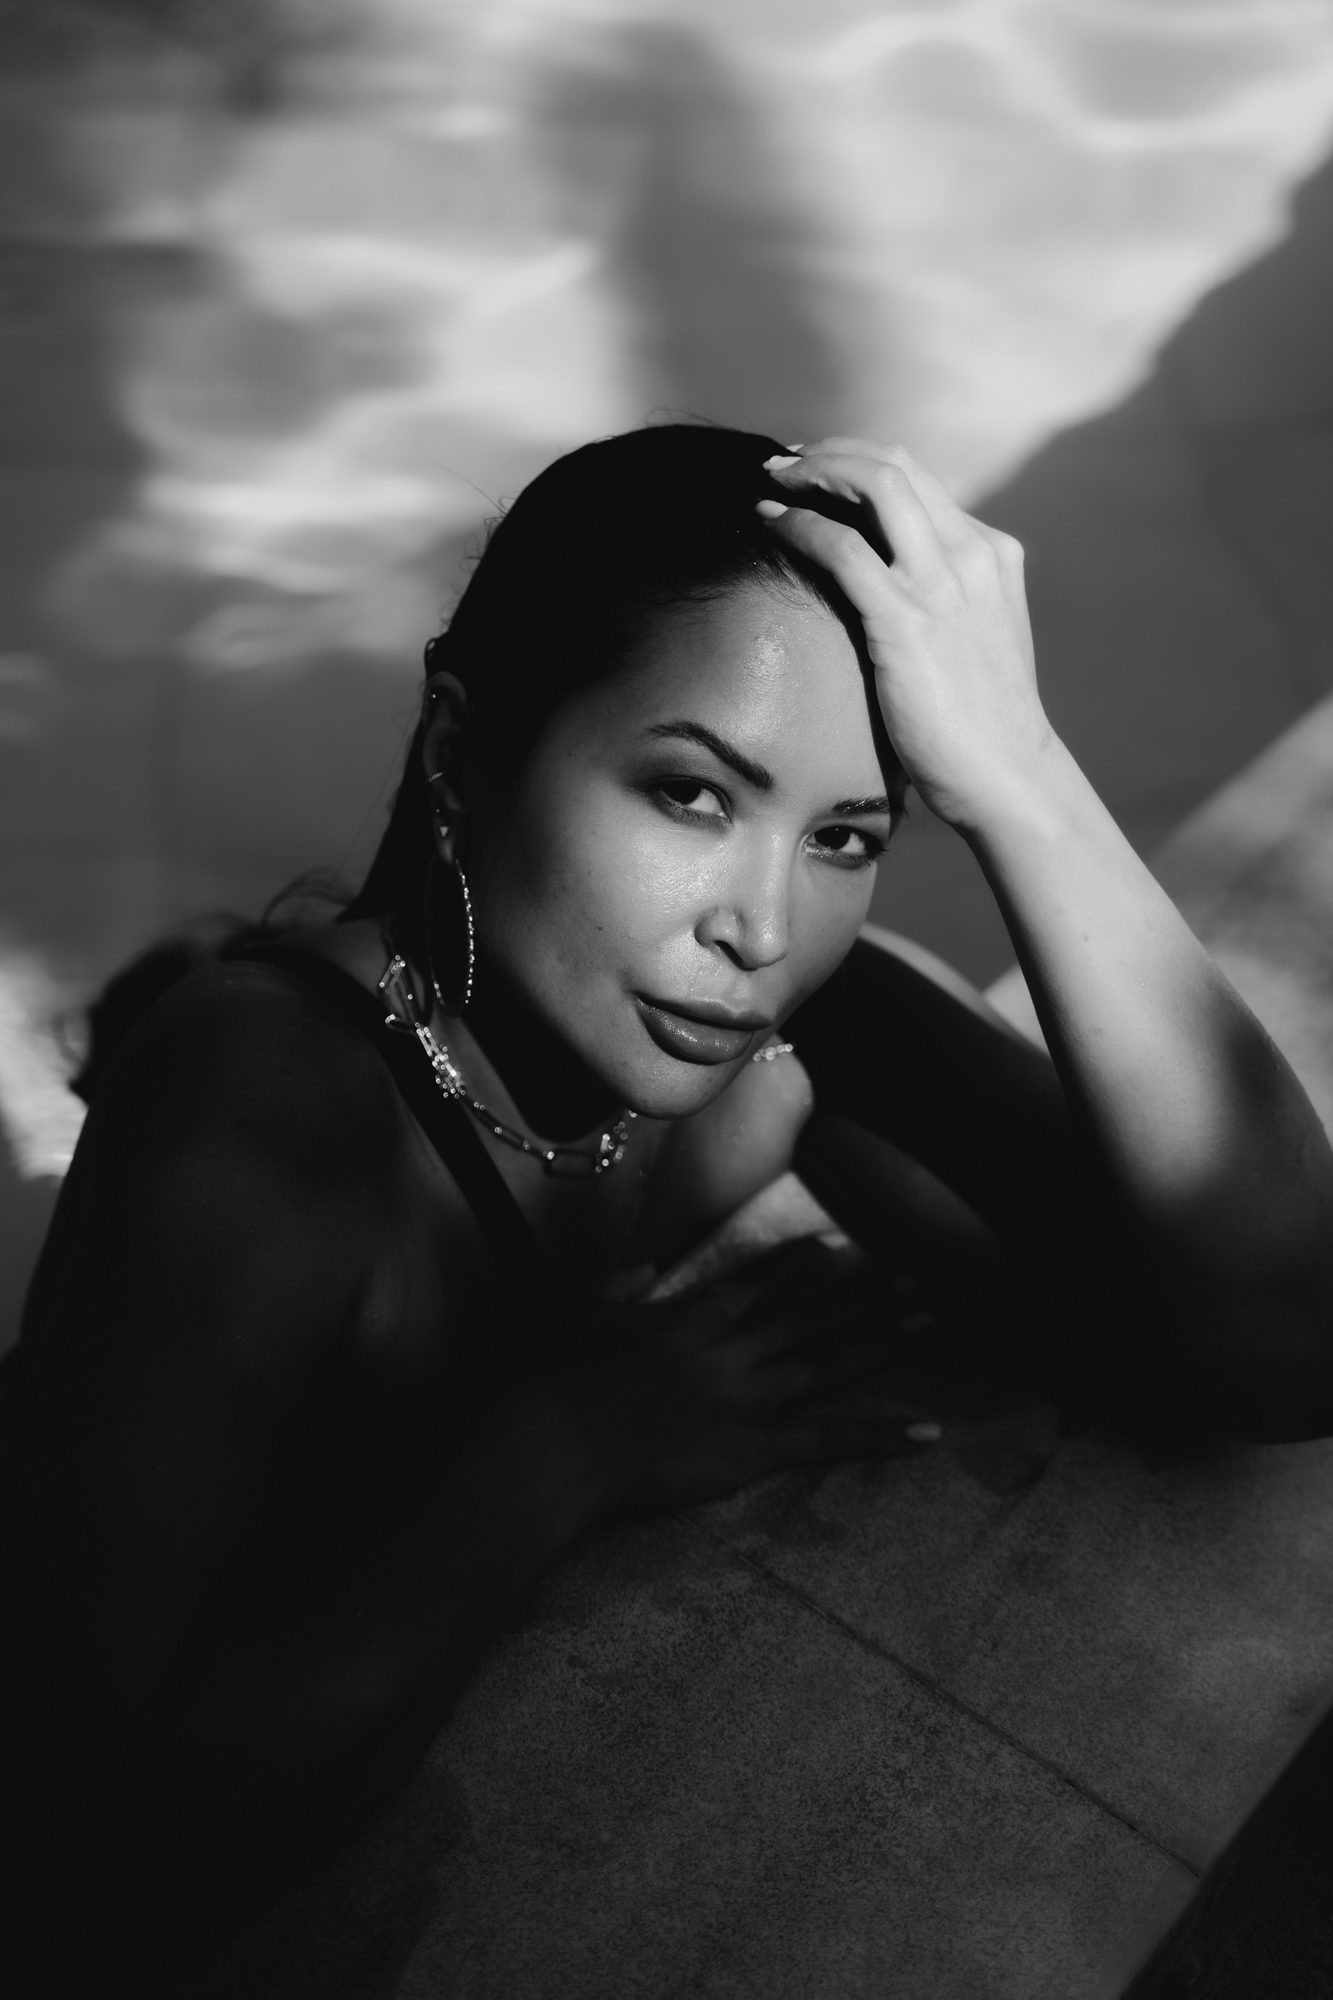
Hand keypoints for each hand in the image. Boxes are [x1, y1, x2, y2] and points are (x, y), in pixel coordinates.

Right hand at [551, 1236, 939, 1519]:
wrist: (557, 1439)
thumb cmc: (557, 1380)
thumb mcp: (581, 1315)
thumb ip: (618, 1288)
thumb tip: (642, 1268)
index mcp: (691, 1319)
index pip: (758, 1286)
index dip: (798, 1267)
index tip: (834, 1248)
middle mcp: (730, 1351)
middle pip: (809, 1318)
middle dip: (864, 1296)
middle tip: (915, 1277)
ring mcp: (746, 1398)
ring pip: (828, 1362)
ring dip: (882, 1338)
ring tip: (929, 1318)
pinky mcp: (752, 1450)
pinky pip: (826, 1441)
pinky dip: (878, 1436)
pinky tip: (927, 1432)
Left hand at [758, 439, 1055, 832]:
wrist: (1007, 776)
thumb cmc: (981, 725)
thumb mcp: (974, 641)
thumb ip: (945, 602)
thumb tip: (892, 592)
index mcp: (991, 553)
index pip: (919, 479)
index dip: (858, 462)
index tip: (815, 472)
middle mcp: (972, 554)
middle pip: (895, 465)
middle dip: (830, 453)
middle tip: (781, 463)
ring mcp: (943, 584)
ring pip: (874, 484)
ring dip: (812, 472)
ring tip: (770, 479)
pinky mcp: (907, 620)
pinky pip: (843, 547)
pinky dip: (800, 524)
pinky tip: (770, 523)